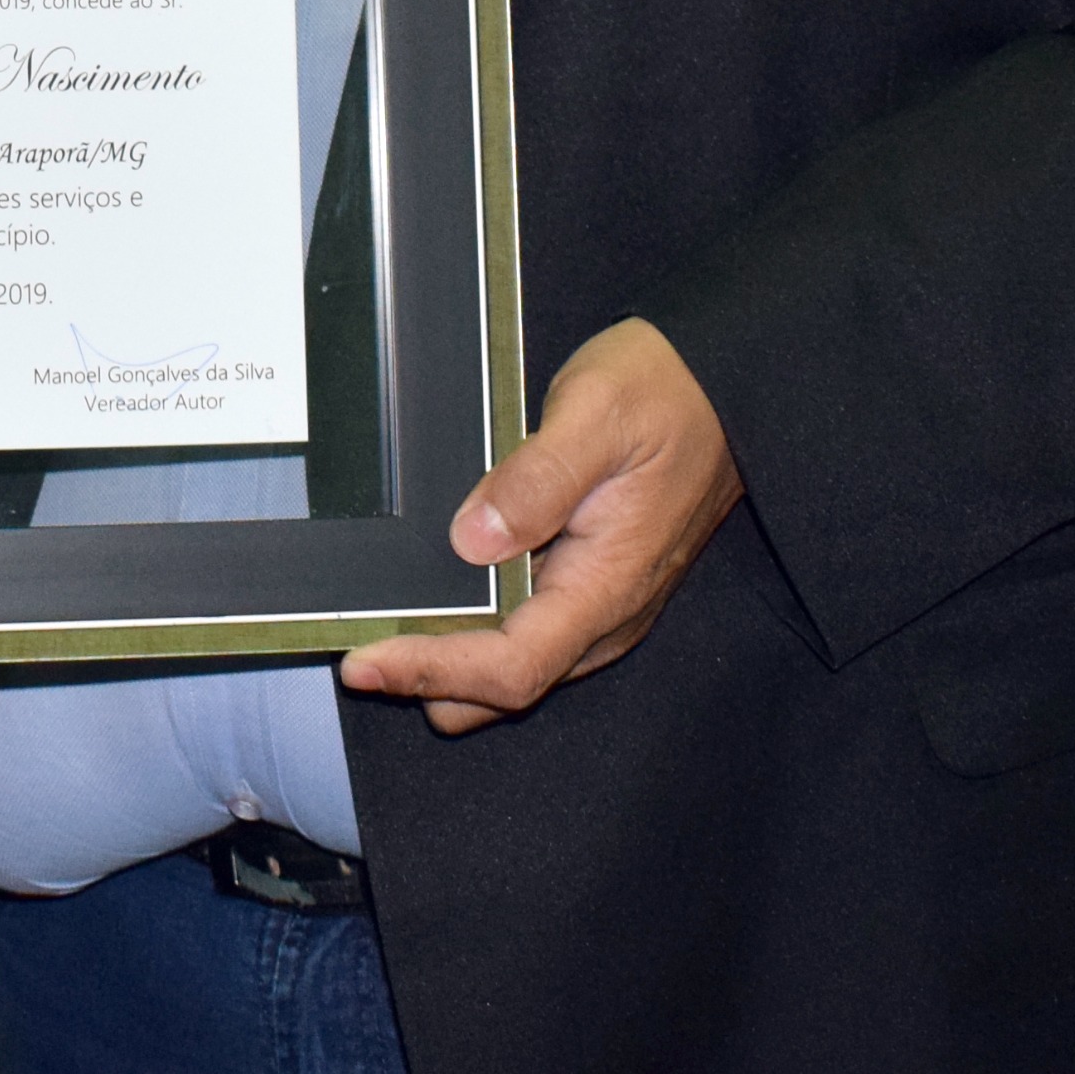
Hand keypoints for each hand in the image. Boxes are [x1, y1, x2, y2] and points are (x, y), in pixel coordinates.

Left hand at [340, 315, 739, 735]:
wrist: (722, 385)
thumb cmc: (666, 393)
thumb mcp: (594, 415)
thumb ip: (536, 480)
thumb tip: (471, 539)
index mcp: (607, 585)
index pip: (511, 667)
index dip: (432, 673)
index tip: (365, 663)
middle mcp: (604, 614)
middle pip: (502, 688)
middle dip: (427, 678)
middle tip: (352, 644)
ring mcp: (598, 606)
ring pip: (510, 668)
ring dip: (446, 660)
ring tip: (376, 626)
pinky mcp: (588, 586)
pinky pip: (524, 634)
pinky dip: (471, 632)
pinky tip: (431, 599)